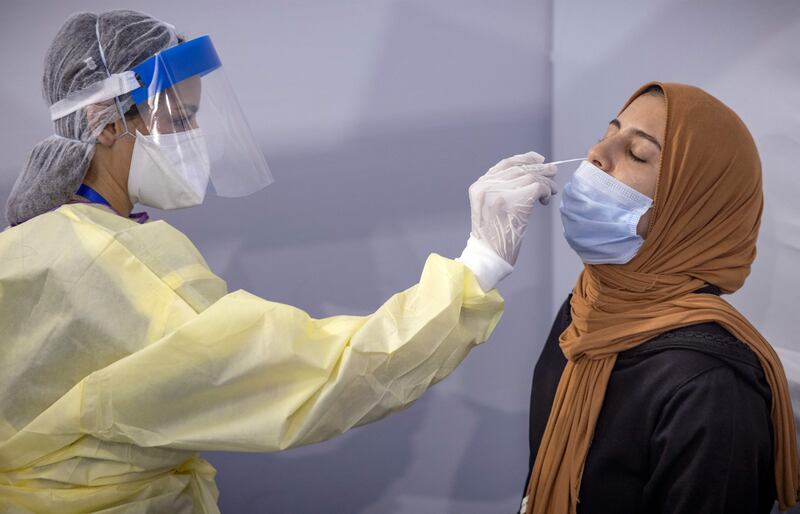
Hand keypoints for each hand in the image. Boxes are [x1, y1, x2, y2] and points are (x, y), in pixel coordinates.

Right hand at [468, 151, 556, 265]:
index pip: (505, 164)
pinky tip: (545, 200)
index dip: (524, 159)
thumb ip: (499, 190)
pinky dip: (546, 191)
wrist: (488, 255)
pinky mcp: (515, 201)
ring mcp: (500, 193)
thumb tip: (527, 175)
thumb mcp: (487, 207)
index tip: (538, 159)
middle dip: (540, 169)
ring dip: (546, 183)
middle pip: (520, 168)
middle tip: (553, 172)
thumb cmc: (492, 236)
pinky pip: (537, 187)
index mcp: (479, 186)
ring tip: (552, 191)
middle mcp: (487, 186)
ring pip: (531, 176)